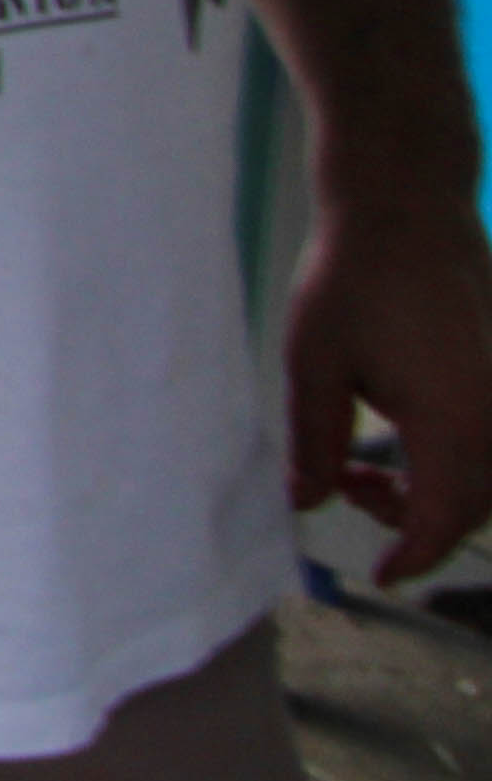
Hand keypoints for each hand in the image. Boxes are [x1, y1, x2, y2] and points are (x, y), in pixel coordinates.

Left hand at [287, 187, 491, 587]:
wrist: (406, 206)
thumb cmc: (353, 279)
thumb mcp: (314, 365)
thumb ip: (314, 442)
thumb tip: (307, 502)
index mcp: (454, 422)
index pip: (443, 520)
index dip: (412, 555)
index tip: (381, 575)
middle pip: (470, 506)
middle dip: (414, 519)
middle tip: (349, 488)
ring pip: (485, 476)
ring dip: (433, 488)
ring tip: (363, 466)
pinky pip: (490, 440)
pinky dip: (452, 456)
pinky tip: (399, 434)